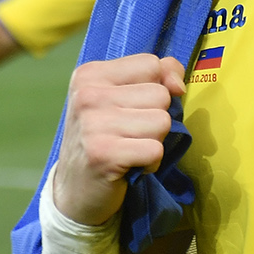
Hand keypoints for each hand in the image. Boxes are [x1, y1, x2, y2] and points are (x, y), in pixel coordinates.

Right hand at [53, 54, 187, 225]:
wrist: (75, 189)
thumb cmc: (105, 138)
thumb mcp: (121, 97)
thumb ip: (157, 76)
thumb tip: (178, 85)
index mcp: (89, 74)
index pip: (152, 64)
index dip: (158, 87)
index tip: (136, 108)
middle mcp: (88, 95)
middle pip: (160, 95)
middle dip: (155, 118)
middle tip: (129, 134)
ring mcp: (93, 125)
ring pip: (162, 122)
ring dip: (154, 141)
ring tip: (130, 149)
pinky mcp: (104, 154)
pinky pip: (156, 150)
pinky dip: (151, 162)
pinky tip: (131, 165)